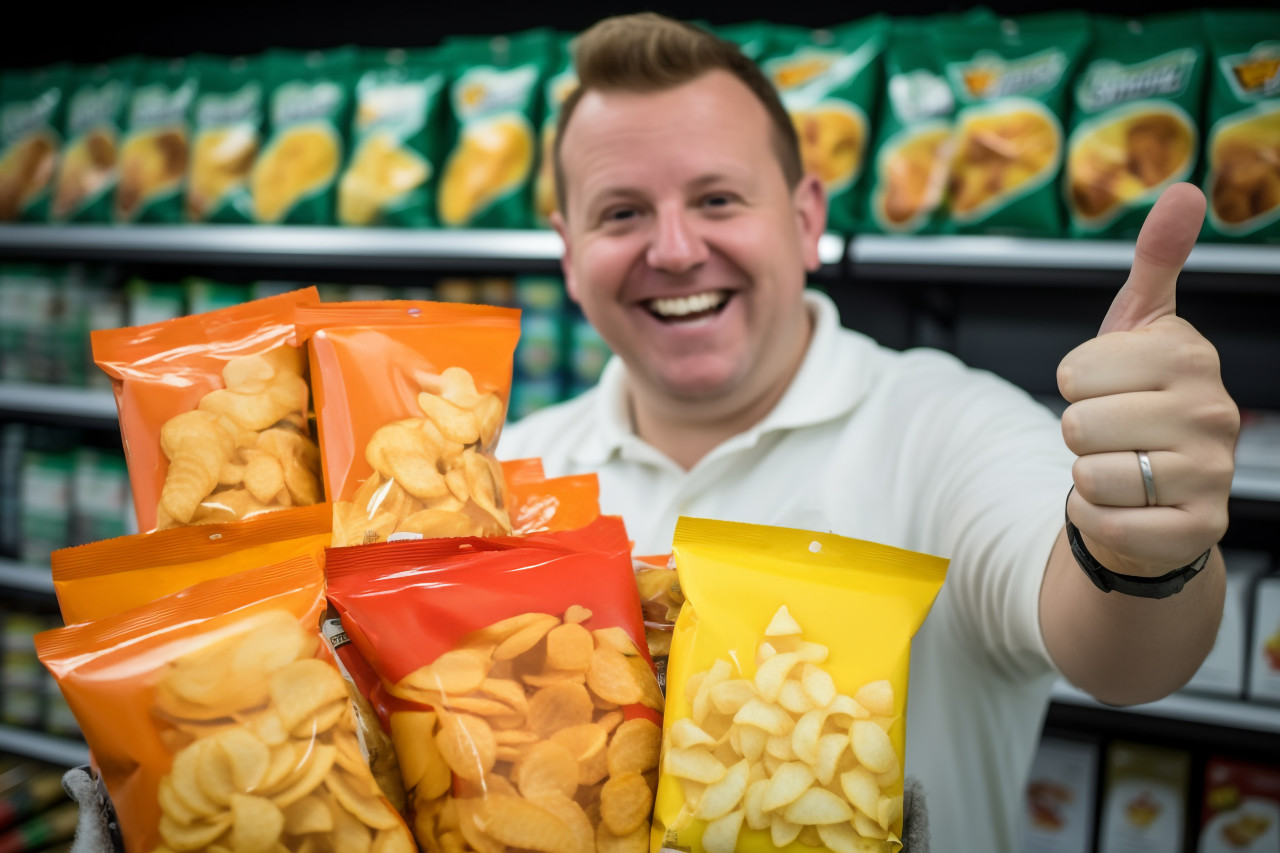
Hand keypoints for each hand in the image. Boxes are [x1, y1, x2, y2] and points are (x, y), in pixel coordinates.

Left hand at [1057, 183, 1238, 575]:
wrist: (1159, 496)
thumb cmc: (1138, 407)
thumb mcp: (1140, 331)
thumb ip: (1155, 262)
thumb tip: (1183, 192)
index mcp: (1188, 356)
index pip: (1073, 372)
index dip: (1073, 386)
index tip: (1107, 390)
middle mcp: (1211, 411)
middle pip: (1076, 423)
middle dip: (1078, 434)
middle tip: (1113, 436)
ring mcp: (1210, 474)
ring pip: (1088, 473)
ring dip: (1088, 478)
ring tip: (1122, 471)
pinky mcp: (1196, 529)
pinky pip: (1103, 521)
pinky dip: (1096, 518)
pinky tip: (1127, 507)